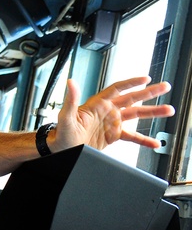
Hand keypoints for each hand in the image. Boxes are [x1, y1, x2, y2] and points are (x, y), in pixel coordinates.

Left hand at [54, 76, 173, 150]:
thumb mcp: (65, 117)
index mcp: (97, 104)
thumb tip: (71, 82)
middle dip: (149, 93)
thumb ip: (70, 100)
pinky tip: (154, 143)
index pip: (117, 89)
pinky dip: (143, 139)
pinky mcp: (112, 135)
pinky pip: (132, 136)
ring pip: (136, 115)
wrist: (60, 150)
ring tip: (168, 110)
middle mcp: (106, 111)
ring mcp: (111, 123)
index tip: (146, 79)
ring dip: (152, 113)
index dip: (131, 83)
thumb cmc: (60, 134)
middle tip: (164, 87)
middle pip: (132, 98)